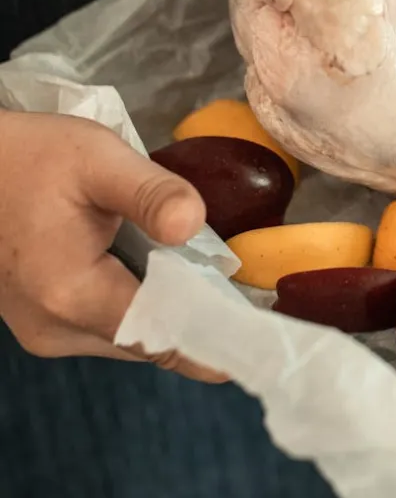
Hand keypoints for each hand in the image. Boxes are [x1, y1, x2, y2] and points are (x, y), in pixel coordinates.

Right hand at [0, 111, 224, 381]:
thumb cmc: (28, 155)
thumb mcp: (95, 157)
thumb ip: (150, 192)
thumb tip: (194, 223)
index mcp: (71, 295)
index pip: (163, 337)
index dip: (215, 337)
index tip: (264, 335)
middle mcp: (55, 330)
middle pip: (151, 342)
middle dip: (198, 318)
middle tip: (245, 289)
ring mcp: (44, 332)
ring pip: (130, 337)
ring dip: (167, 310)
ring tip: (202, 272)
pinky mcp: (41, 322)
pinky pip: (106, 325)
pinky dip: (137, 303)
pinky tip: (156, 269)